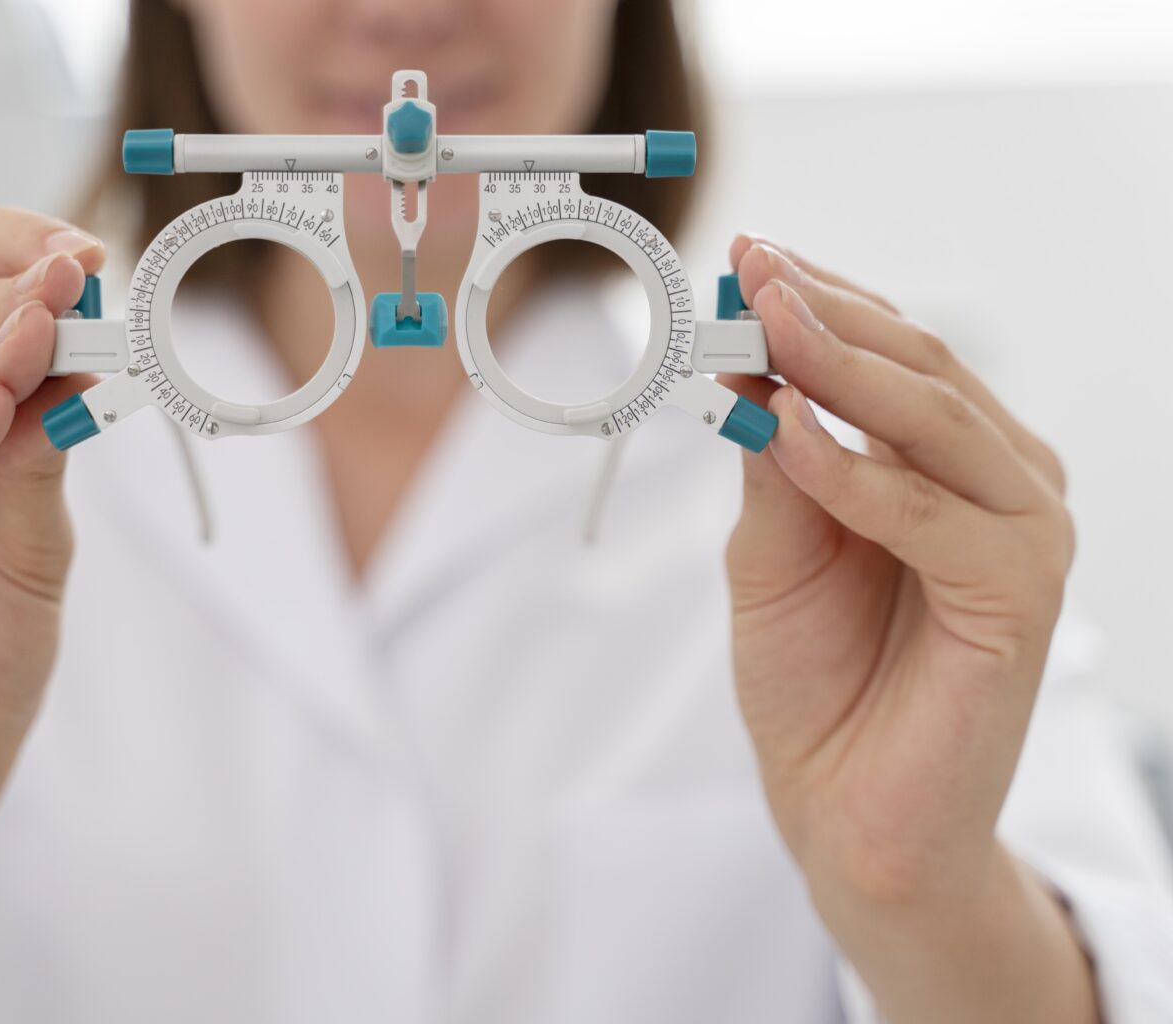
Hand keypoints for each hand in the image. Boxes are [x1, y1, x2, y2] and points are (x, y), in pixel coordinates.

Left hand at [719, 236, 1094, 1022]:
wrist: (845, 810)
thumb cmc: (817, 679)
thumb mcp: (774, 548)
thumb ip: (774, 459)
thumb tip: (745, 359)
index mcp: (948, 461)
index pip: (893, 352)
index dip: (820, 299)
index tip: (747, 254)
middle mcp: (1001, 483)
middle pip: (921, 368)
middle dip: (827, 314)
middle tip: (753, 267)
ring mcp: (1024, 535)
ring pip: (939, 422)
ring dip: (843, 368)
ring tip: (763, 323)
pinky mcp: (1019, 596)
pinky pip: (935, 515)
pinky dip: (857, 472)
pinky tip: (787, 434)